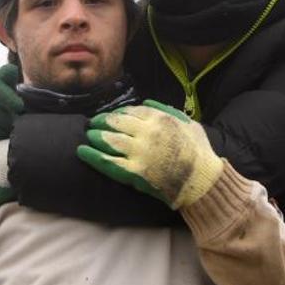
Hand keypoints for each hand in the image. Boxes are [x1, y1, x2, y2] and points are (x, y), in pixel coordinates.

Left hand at [77, 100, 223, 209]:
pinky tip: (82, 152)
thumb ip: (166, 110)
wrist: (203, 180)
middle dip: (101, 122)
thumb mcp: (187, 122)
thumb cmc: (199, 151)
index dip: (116, 114)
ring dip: (95, 136)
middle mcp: (147, 133)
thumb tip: (145, 103)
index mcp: (159, 119)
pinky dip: (92, 156)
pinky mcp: (134, 173)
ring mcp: (139, 153)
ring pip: (109, 140)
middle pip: (115, 123)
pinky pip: (108, 162)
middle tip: (92, 124)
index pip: (129, 112)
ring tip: (88, 135)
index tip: (110, 117)